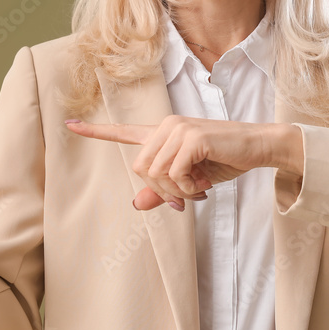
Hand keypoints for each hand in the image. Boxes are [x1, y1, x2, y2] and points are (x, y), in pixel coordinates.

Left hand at [65, 116, 302, 211]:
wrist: (259, 147)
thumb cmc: (226, 161)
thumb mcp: (191, 180)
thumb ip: (163, 191)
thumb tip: (135, 204)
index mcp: (163, 133)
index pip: (124, 132)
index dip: (95, 132)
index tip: (69, 125)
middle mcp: (167, 126)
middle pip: (140, 169)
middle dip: (162, 190)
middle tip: (187, 195)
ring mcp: (178, 129)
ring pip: (155, 174)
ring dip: (177, 191)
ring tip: (199, 186)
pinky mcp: (192, 137)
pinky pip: (175, 174)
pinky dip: (189, 188)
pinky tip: (205, 182)